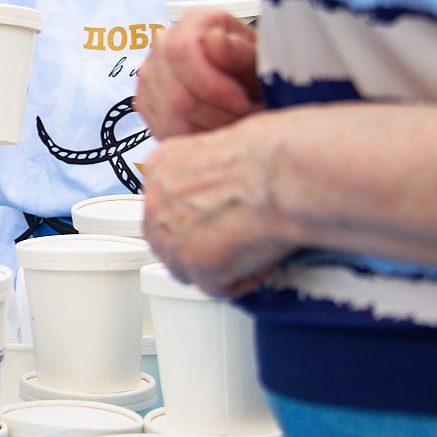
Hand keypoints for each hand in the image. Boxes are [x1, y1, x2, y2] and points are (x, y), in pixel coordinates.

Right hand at [136, 10, 260, 139]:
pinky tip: (221, 128)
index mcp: (195, 21)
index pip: (181, 51)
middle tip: (251, 120)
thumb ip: (242, 53)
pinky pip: (167, 133)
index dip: (213, 85)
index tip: (243, 103)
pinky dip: (198, 138)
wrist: (254, 80)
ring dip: (212, 129)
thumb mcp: (263, 59)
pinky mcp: (146, 104)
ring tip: (241, 123)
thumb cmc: (260, 67)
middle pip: (178, 95)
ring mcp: (150, 75)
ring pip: (173, 119)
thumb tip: (214, 41)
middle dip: (220, 115)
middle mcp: (163, 43)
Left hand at [139, 112, 293, 297]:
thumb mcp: (219, 149)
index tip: (210, 220)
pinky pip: (217, 287)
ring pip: (186, 268)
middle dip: (197, 246)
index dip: (190, 218)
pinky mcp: (196, 266)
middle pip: (166, 240)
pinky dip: (243, 279)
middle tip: (230, 243)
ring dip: (216, 266)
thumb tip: (214, 193)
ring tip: (250, 251)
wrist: (281, 173)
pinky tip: (262, 260)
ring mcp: (172, 238)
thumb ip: (203, 176)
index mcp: (160, 167)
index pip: (162, 205)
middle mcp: (156, 203)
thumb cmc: (267, 154)